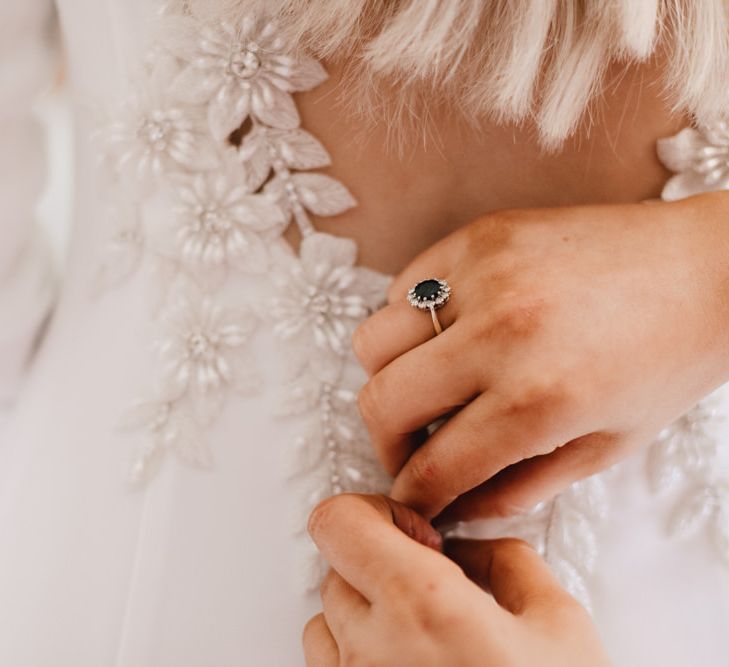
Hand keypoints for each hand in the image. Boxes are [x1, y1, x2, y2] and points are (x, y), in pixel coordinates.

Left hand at [303, 494, 610, 666]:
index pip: (337, 521)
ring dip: (361, 613)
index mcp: (422, 606)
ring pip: (323, 620)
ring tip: (417, 634)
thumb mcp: (558, 623)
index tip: (410, 530)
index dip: (370, 512)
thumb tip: (470, 549)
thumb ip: (507, 560)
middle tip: (426, 583)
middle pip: (335, 567)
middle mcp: (373, 650)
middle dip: (378, 563)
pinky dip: (356, 657)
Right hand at [353, 194, 728, 518]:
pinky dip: (409, 323)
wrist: (708, 267)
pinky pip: (401, 288)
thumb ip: (518, 488)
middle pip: (380, 403)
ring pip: (373, 342)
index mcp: (540, 398)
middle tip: (413, 450)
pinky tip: (447, 335)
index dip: (415, 497)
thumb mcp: (606, 447)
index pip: (435, 466)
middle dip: (387, 446)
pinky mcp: (476, 235)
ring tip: (429, 388)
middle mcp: (500, 332)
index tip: (414, 500)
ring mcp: (482, 273)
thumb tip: (454, 507)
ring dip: (390, 379)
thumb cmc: (668, 360)